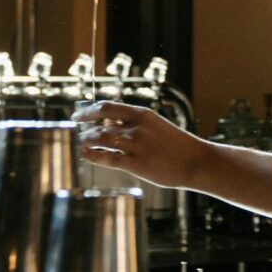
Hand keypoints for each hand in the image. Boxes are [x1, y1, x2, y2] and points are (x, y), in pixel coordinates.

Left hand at [72, 100, 205, 187]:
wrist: (195, 161)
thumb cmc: (175, 145)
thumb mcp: (156, 126)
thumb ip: (134, 124)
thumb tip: (109, 122)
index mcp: (142, 114)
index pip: (108, 107)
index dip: (89, 110)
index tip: (78, 114)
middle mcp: (137, 127)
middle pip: (101, 122)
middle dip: (85, 124)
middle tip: (76, 126)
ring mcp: (137, 145)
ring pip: (102, 139)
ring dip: (88, 140)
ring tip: (82, 143)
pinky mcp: (137, 164)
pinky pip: (108, 158)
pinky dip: (93, 155)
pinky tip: (86, 155)